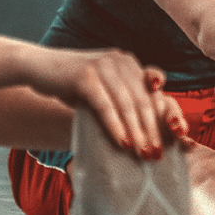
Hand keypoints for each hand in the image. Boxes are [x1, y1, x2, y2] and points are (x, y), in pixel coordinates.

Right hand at [29, 48, 191, 157]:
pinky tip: (122, 143)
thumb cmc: (73, 85)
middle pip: (143, 100)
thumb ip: (123, 100)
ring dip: (137, 132)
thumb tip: (148, 133)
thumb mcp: (103, 89)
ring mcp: (103, 65)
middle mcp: (120, 60)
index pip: (155, 92)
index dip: (166, 116)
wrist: (38, 68)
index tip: (175, 139)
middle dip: (152, 129)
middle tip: (157, 154)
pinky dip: (115, 126)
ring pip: (127, 104)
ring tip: (142, 154)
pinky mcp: (85, 75)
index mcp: (129, 63)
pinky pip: (105, 105)